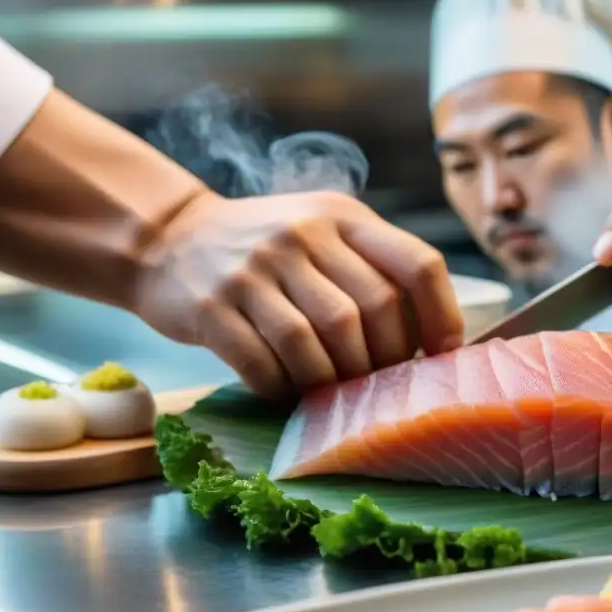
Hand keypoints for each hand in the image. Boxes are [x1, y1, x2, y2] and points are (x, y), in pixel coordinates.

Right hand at [135, 190, 463, 396]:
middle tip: (380, 386)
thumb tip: (429, 340)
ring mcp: (253, 270)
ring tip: (333, 394)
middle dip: (385, 361)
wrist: (169, 239)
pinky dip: (283, 388)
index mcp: (341, 217)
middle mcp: (300, 235)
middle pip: (371, 311)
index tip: (442, 354)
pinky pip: (263, 364)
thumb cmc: (264, 249)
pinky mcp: (212, 308)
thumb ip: (370, 266)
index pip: (417, 264)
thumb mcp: (321, 231)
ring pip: (318, 343)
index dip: (442, 316)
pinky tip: (285, 390)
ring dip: (333, 382)